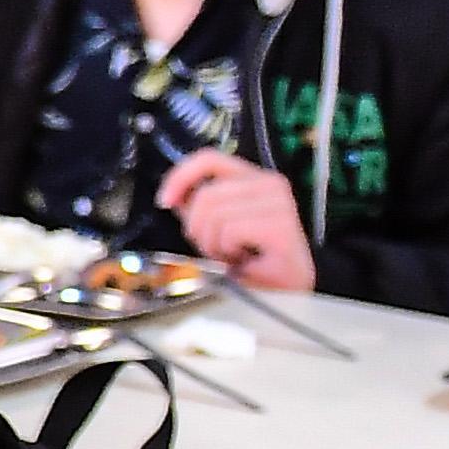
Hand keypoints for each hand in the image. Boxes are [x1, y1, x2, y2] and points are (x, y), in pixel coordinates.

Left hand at [156, 148, 319, 293]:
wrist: (284, 289)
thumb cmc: (253, 259)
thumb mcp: (215, 227)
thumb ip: (196, 207)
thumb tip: (172, 195)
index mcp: (252, 177)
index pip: (209, 159)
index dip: (180, 176)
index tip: (165, 200)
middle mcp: (269, 182)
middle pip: (206, 193)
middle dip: (198, 227)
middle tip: (214, 247)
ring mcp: (278, 202)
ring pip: (216, 214)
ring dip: (214, 243)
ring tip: (231, 254)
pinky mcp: (280, 224)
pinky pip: (230, 232)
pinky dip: (227, 250)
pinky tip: (243, 258)